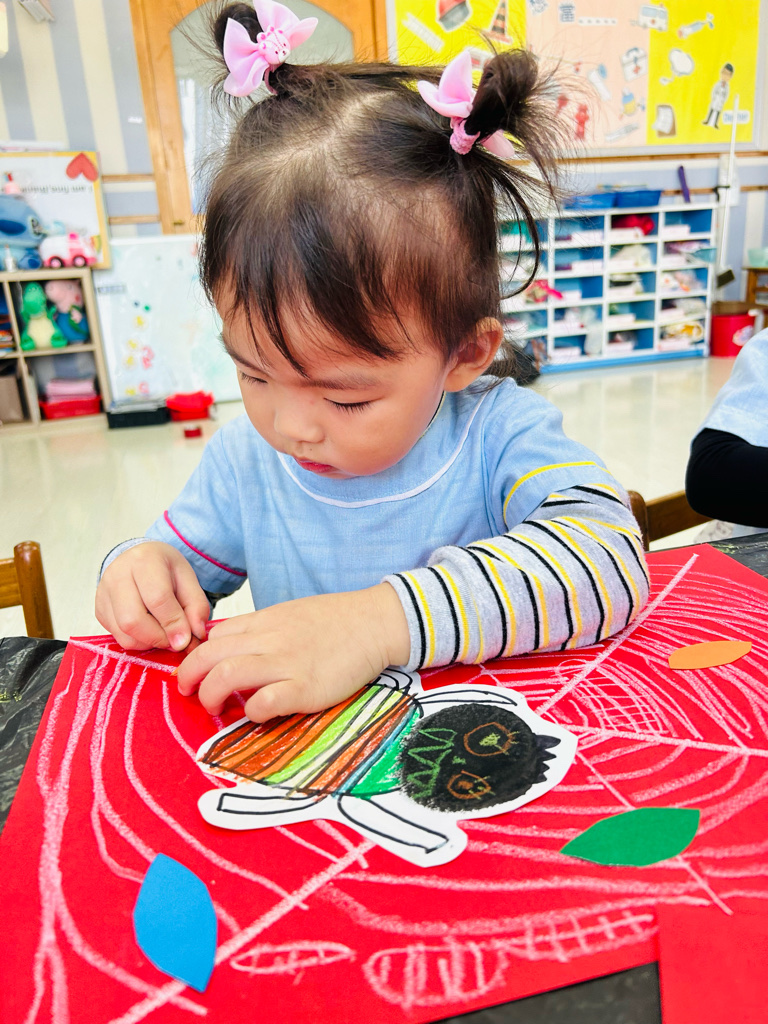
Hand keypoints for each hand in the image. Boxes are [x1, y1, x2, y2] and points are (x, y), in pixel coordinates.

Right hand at [95, 541, 209, 651]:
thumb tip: (194, 635)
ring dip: (148, 642)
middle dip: (158, 638)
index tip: (186, 640)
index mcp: (144, 561)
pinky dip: (138, 641)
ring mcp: (104, 594)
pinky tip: (149, 629)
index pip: (157, 599)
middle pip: (133, 620)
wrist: (140, 559)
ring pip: (124, 633)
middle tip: (175, 640)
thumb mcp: (188, 579)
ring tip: (164, 633)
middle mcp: (117, 575)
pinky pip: (118, 637)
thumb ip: (197, 606)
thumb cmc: (165, 569)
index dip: (173, 624)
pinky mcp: (99, 610)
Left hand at [177, 583, 410, 721]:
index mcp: (264, 622)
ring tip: (215, 707)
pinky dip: (251, 712)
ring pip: (226, 676)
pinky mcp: (305, 688)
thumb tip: (228, 644)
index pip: (213, 637)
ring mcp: (286, 664)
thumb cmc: (334, 621)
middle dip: (189, 677)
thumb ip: (259, 629)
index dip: (197, 656)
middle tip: (189, 692)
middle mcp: (269, 640)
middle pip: (209, 656)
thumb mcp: (289, 614)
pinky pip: (263, 702)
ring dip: (210, 696)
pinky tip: (256, 714)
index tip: (197, 672)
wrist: (374, 623)